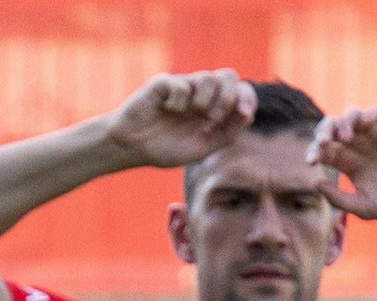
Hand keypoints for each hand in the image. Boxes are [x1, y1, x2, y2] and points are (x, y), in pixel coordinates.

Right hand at [104, 70, 255, 169]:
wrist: (129, 148)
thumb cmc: (163, 148)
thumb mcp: (201, 148)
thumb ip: (227, 133)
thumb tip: (247, 113)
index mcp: (213, 107)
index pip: (241, 91)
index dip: (246, 98)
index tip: (242, 113)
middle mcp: (200, 93)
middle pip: (229, 76)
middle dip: (227, 96)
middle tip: (213, 116)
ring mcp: (182, 86)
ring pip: (208, 77)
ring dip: (205, 99)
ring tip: (191, 113)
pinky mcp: (163, 83)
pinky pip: (180, 84)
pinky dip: (178, 100)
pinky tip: (167, 109)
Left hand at [309, 107, 376, 224]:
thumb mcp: (362, 207)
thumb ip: (338, 198)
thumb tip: (314, 182)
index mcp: (349, 164)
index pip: (325, 151)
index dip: (314, 152)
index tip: (311, 162)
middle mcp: (361, 147)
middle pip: (334, 130)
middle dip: (323, 132)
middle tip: (322, 144)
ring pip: (354, 116)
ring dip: (343, 122)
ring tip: (343, 139)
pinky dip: (368, 115)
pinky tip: (362, 126)